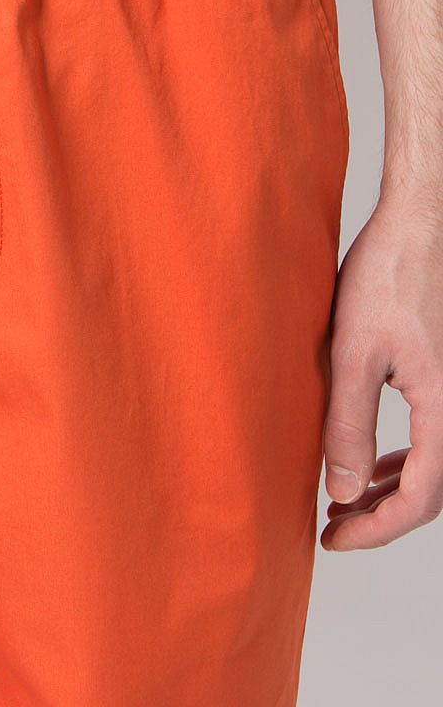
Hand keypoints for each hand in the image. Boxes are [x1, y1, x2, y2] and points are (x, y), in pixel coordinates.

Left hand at [322, 196, 442, 549]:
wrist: (422, 226)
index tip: (332, 539)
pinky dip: (401, 459)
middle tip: (333, 528)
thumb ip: (348, 425)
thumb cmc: (388, 278)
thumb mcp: (355, 354)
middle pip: (432, 490)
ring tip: (345, 502)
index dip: (375, 528)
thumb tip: (340, 490)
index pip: (420, 498)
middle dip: (380, 515)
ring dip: (389, 489)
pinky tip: (371, 462)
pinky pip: (432, 436)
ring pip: (433, 464)